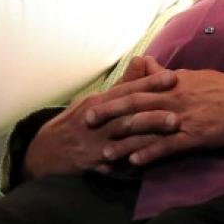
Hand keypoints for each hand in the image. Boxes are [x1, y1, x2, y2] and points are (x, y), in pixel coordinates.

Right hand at [22, 60, 178, 179]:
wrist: (45, 152)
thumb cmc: (76, 122)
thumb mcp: (94, 99)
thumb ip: (122, 84)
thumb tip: (143, 61)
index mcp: (99, 101)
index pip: (127, 89)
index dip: (150, 83)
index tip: (173, 77)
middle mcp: (98, 119)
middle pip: (128, 114)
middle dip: (154, 112)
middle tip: (178, 111)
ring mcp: (95, 142)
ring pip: (125, 137)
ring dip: (149, 136)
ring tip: (171, 133)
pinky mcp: (93, 162)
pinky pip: (115, 162)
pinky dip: (131, 160)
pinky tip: (149, 160)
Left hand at [84, 70, 223, 167]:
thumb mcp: (193, 75)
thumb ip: (165, 74)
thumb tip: (145, 63)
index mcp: (172, 83)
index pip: (137, 89)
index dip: (113, 97)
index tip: (92, 102)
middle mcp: (173, 98)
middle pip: (135, 106)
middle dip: (109, 115)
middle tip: (86, 123)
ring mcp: (183, 118)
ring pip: (147, 128)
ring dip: (124, 140)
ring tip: (103, 152)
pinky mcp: (195, 136)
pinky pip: (168, 146)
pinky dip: (150, 153)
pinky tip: (134, 162)